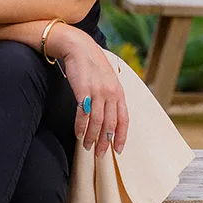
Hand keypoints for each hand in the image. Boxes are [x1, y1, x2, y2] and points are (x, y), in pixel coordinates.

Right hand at [51, 27, 127, 157]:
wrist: (79, 48)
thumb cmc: (93, 65)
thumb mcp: (109, 80)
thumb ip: (111, 97)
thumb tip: (110, 116)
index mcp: (119, 93)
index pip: (123, 120)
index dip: (121, 136)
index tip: (118, 150)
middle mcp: (111, 94)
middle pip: (110, 125)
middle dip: (105, 142)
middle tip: (100, 154)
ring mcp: (97, 93)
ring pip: (97, 123)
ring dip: (92, 137)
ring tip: (87, 146)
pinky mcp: (83, 92)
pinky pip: (83, 115)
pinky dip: (81, 127)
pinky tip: (78, 133)